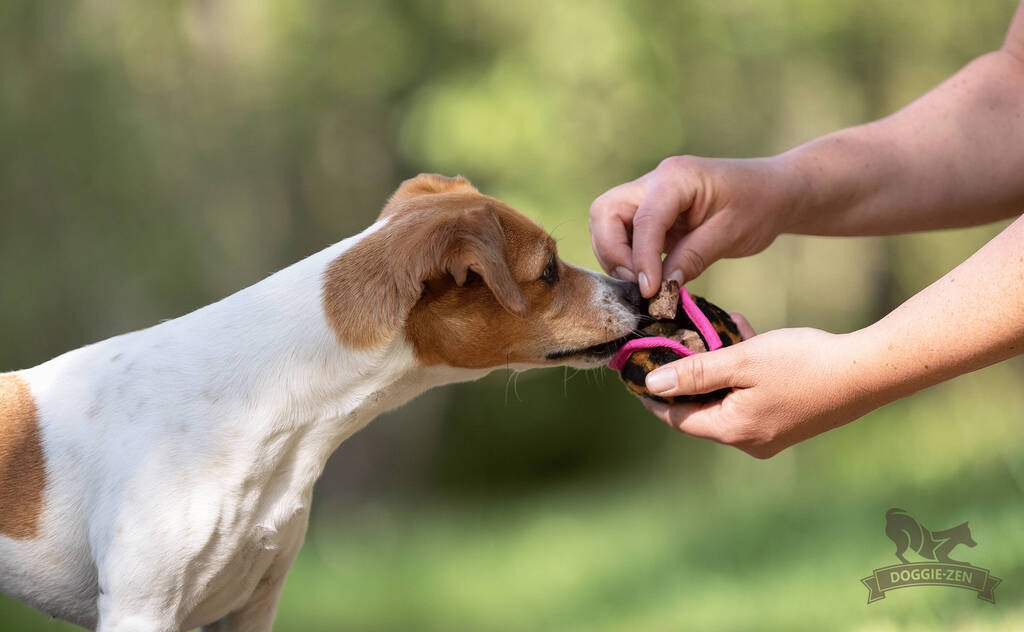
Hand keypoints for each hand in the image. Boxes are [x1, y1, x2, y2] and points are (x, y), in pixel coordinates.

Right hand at [589, 156, 792, 296]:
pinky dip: (627, 258)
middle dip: (612, 252)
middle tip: (638, 285)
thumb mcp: (732, 234)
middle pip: (605, 213)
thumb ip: (694, 257)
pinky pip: (621, 235)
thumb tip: (662, 287)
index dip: (641, 258)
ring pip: (606, 225)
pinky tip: (648, 278)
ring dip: (616, 258)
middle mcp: (652, 182)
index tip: (648, 291)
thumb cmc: (758, 206)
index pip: (644, 219)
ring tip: (645, 284)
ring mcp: (647, 197)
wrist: (772, 192)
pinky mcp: (648, 215)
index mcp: (676, 177)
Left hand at [640, 322, 883, 457]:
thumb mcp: (741, 361)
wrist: (867, 371)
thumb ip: (695, 372)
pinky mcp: (787, 417)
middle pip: (701, 407)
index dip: (652, 395)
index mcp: (733, 430)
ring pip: (727, 396)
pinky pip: (751, 393)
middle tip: (668, 343)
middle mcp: (749, 440)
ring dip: (715, 363)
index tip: (633, 372)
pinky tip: (739, 329)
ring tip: (705, 327)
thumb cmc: (803, 363)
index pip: (677, 417)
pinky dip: (741, 367)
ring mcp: (770, 432)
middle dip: (686, 373)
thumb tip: (652, 384)